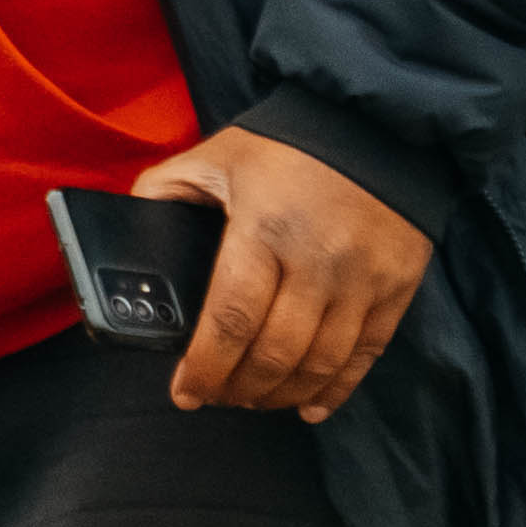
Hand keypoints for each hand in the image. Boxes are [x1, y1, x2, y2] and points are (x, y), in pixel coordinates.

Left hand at [135, 123, 432, 420]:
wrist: (376, 121)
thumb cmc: (286, 144)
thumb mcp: (214, 156)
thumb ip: (164, 194)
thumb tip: (129, 241)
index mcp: (263, 229)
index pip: (231, 321)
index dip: (205, 369)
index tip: (186, 393)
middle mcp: (317, 261)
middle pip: (274, 354)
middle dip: (239, 388)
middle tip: (219, 395)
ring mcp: (362, 278)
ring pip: (319, 363)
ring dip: (281, 395)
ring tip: (255, 399)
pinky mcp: (396, 286)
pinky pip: (365, 355)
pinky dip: (336, 389)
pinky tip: (309, 405)